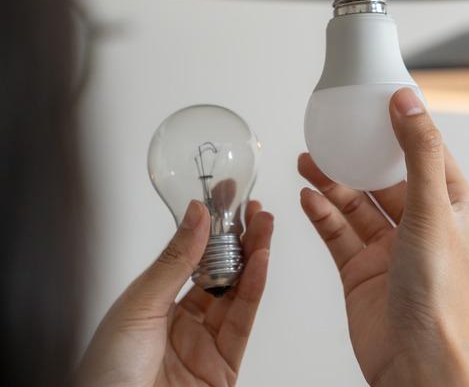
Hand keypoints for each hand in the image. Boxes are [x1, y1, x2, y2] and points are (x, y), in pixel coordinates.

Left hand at [77, 199, 272, 386]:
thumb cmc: (106, 374)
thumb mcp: (139, 305)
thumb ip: (175, 261)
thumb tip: (196, 215)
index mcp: (155, 304)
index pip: (192, 258)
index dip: (212, 228)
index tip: (226, 197)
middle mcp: (183, 321)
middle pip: (221, 273)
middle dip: (241, 239)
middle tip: (255, 209)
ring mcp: (206, 343)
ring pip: (238, 293)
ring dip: (254, 257)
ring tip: (265, 226)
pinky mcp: (224, 365)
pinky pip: (243, 321)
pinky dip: (254, 289)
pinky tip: (259, 262)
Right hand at [298, 88, 468, 385]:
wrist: (414, 359)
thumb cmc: (438, 294)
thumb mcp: (432, 210)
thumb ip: (418, 153)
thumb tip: (408, 103)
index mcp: (451, 208)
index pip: (426, 154)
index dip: (403, 127)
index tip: (377, 102)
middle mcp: (421, 226)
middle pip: (384, 178)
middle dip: (357, 156)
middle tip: (330, 133)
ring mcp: (390, 249)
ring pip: (357, 204)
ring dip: (333, 182)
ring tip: (307, 160)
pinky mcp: (362, 270)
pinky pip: (338, 233)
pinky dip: (322, 214)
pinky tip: (308, 197)